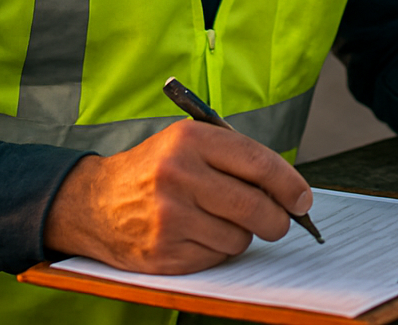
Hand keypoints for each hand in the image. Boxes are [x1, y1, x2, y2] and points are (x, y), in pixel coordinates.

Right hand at [42, 120, 313, 273]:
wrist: (94, 203)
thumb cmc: (152, 170)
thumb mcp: (187, 142)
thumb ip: (234, 157)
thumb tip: (288, 188)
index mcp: (189, 141)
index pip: (258, 163)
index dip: (290, 184)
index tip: (303, 199)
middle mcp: (179, 177)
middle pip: (255, 207)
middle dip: (278, 219)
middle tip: (281, 221)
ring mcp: (169, 218)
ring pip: (239, 237)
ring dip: (242, 234)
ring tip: (220, 221)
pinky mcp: (164, 253)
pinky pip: (216, 257)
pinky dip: (217, 249)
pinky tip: (198, 234)